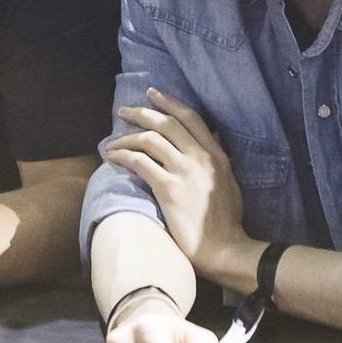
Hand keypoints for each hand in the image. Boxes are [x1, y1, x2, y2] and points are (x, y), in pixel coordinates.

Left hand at [105, 89, 254, 284]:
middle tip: (123, 111)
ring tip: (112, 142)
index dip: (169, 103)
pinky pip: (140, 162)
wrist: (224, 248)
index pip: (190, 118)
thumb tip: (208, 140)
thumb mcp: (228, 182)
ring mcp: (185, 171)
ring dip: (126, 138)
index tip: (152, 94)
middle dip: (141, 113)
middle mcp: (201, 157)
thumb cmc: (226, 221)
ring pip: (149, 140)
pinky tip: (113, 157)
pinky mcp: (169, 188)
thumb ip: (216, 160)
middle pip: (166, 124)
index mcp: (217, 154)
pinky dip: (123, 156)